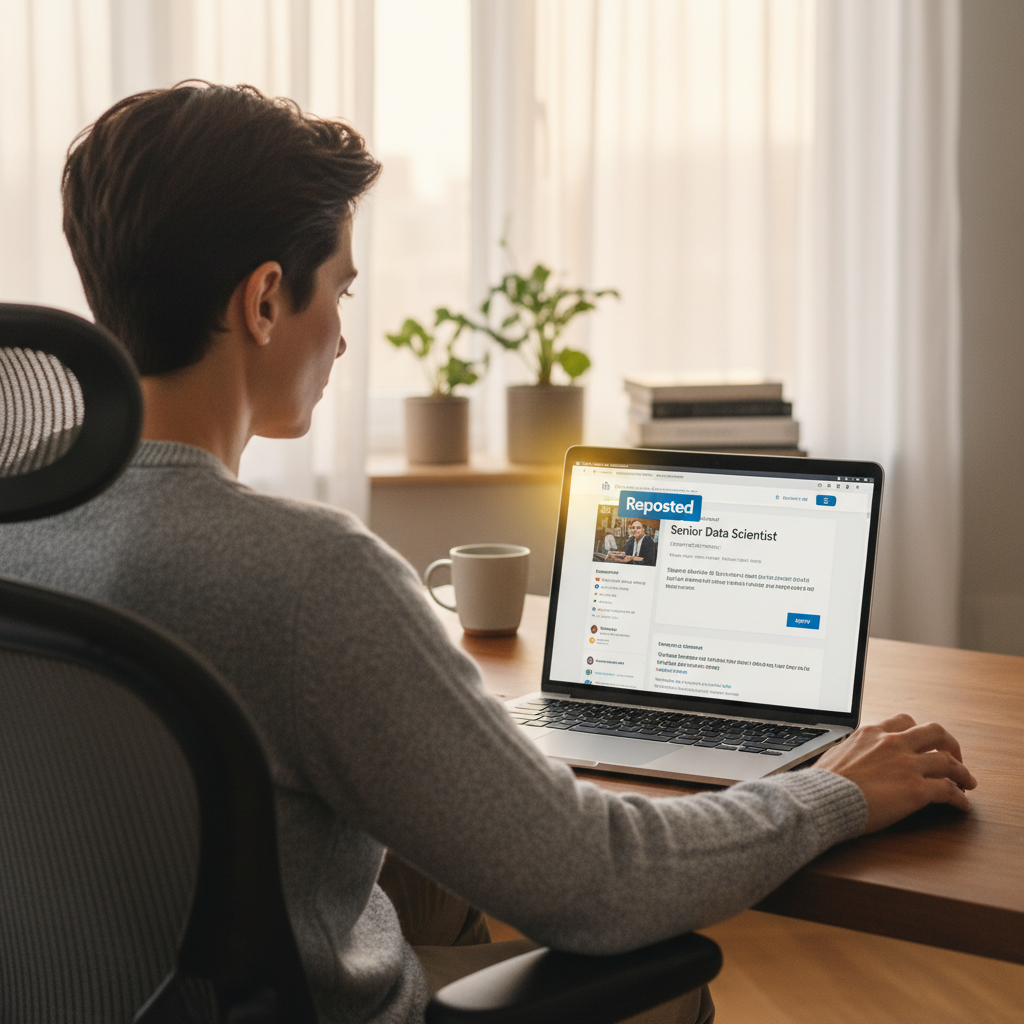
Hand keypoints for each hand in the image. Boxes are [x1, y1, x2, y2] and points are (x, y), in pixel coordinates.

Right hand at [816, 714, 976, 832]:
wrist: (822, 799)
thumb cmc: (823, 782)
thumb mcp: (835, 753)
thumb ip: (852, 750)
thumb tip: (852, 757)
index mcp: (871, 732)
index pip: (904, 721)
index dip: (919, 733)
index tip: (923, 744)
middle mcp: (893, 743)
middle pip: (934, 731)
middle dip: (949, 744)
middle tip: (953, 757)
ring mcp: (907, 765)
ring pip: (949, 761)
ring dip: (962, 772)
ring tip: (967, 783)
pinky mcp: (916, 790)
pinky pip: (948, 790)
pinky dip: (959, 798)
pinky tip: (961, 805)